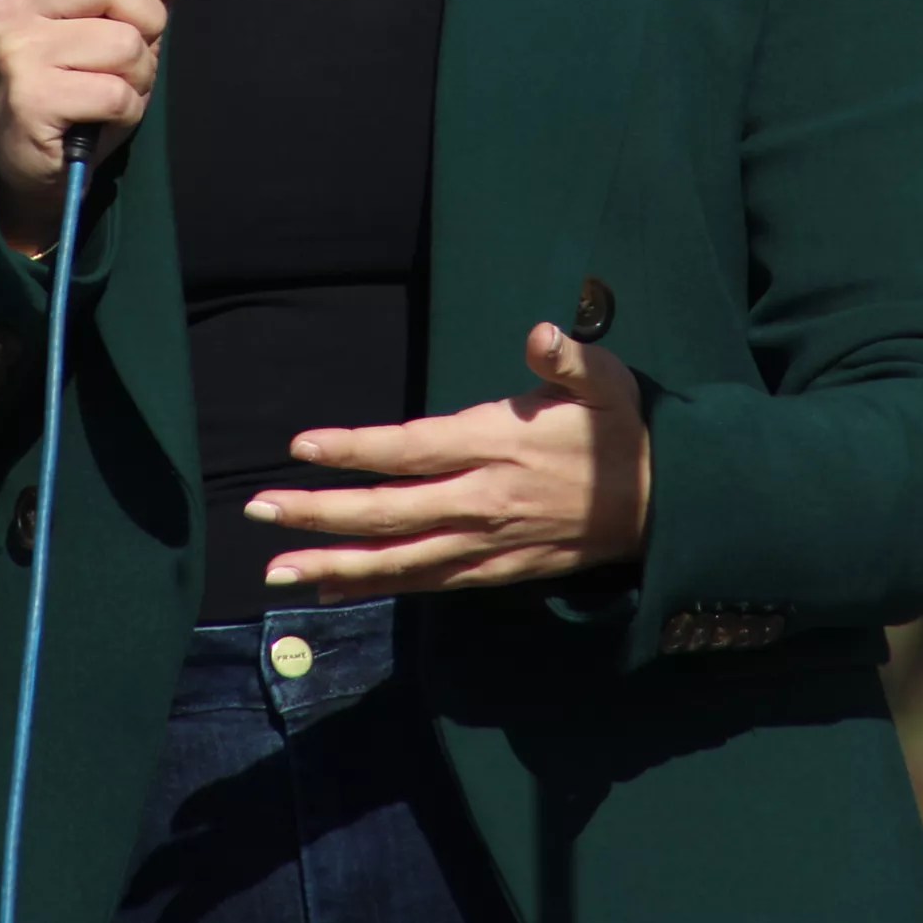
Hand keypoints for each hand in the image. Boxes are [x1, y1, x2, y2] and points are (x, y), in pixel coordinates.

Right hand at [0, 0, 185, 255]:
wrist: (28, 165)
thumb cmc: (76, 88)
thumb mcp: (111, 27)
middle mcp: (13, 5)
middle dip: (149, 23)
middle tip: (131, 57)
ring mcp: (16, 51)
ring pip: (124, 41)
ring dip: (139, 76)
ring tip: (113, 92)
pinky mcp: (29, 97)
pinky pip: (116, 92)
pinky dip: (127, 111)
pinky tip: (101, 119)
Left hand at [241, 322, 651, 600]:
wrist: (662, 506)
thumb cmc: (622, 432)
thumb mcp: (606, 383)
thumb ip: (567, 359)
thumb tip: (540, 334)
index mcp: (497, 446)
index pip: (412, 450)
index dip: (355, 450)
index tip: (303, 447)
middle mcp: (482, 501)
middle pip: (388, 512)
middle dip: (319, 513)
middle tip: (260, 508)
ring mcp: (485, 543)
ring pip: (398, 561)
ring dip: (334, 566)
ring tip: (275, 570)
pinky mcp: (493, 571)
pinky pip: (424, 583)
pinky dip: (376, 587)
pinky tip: (331, 588)